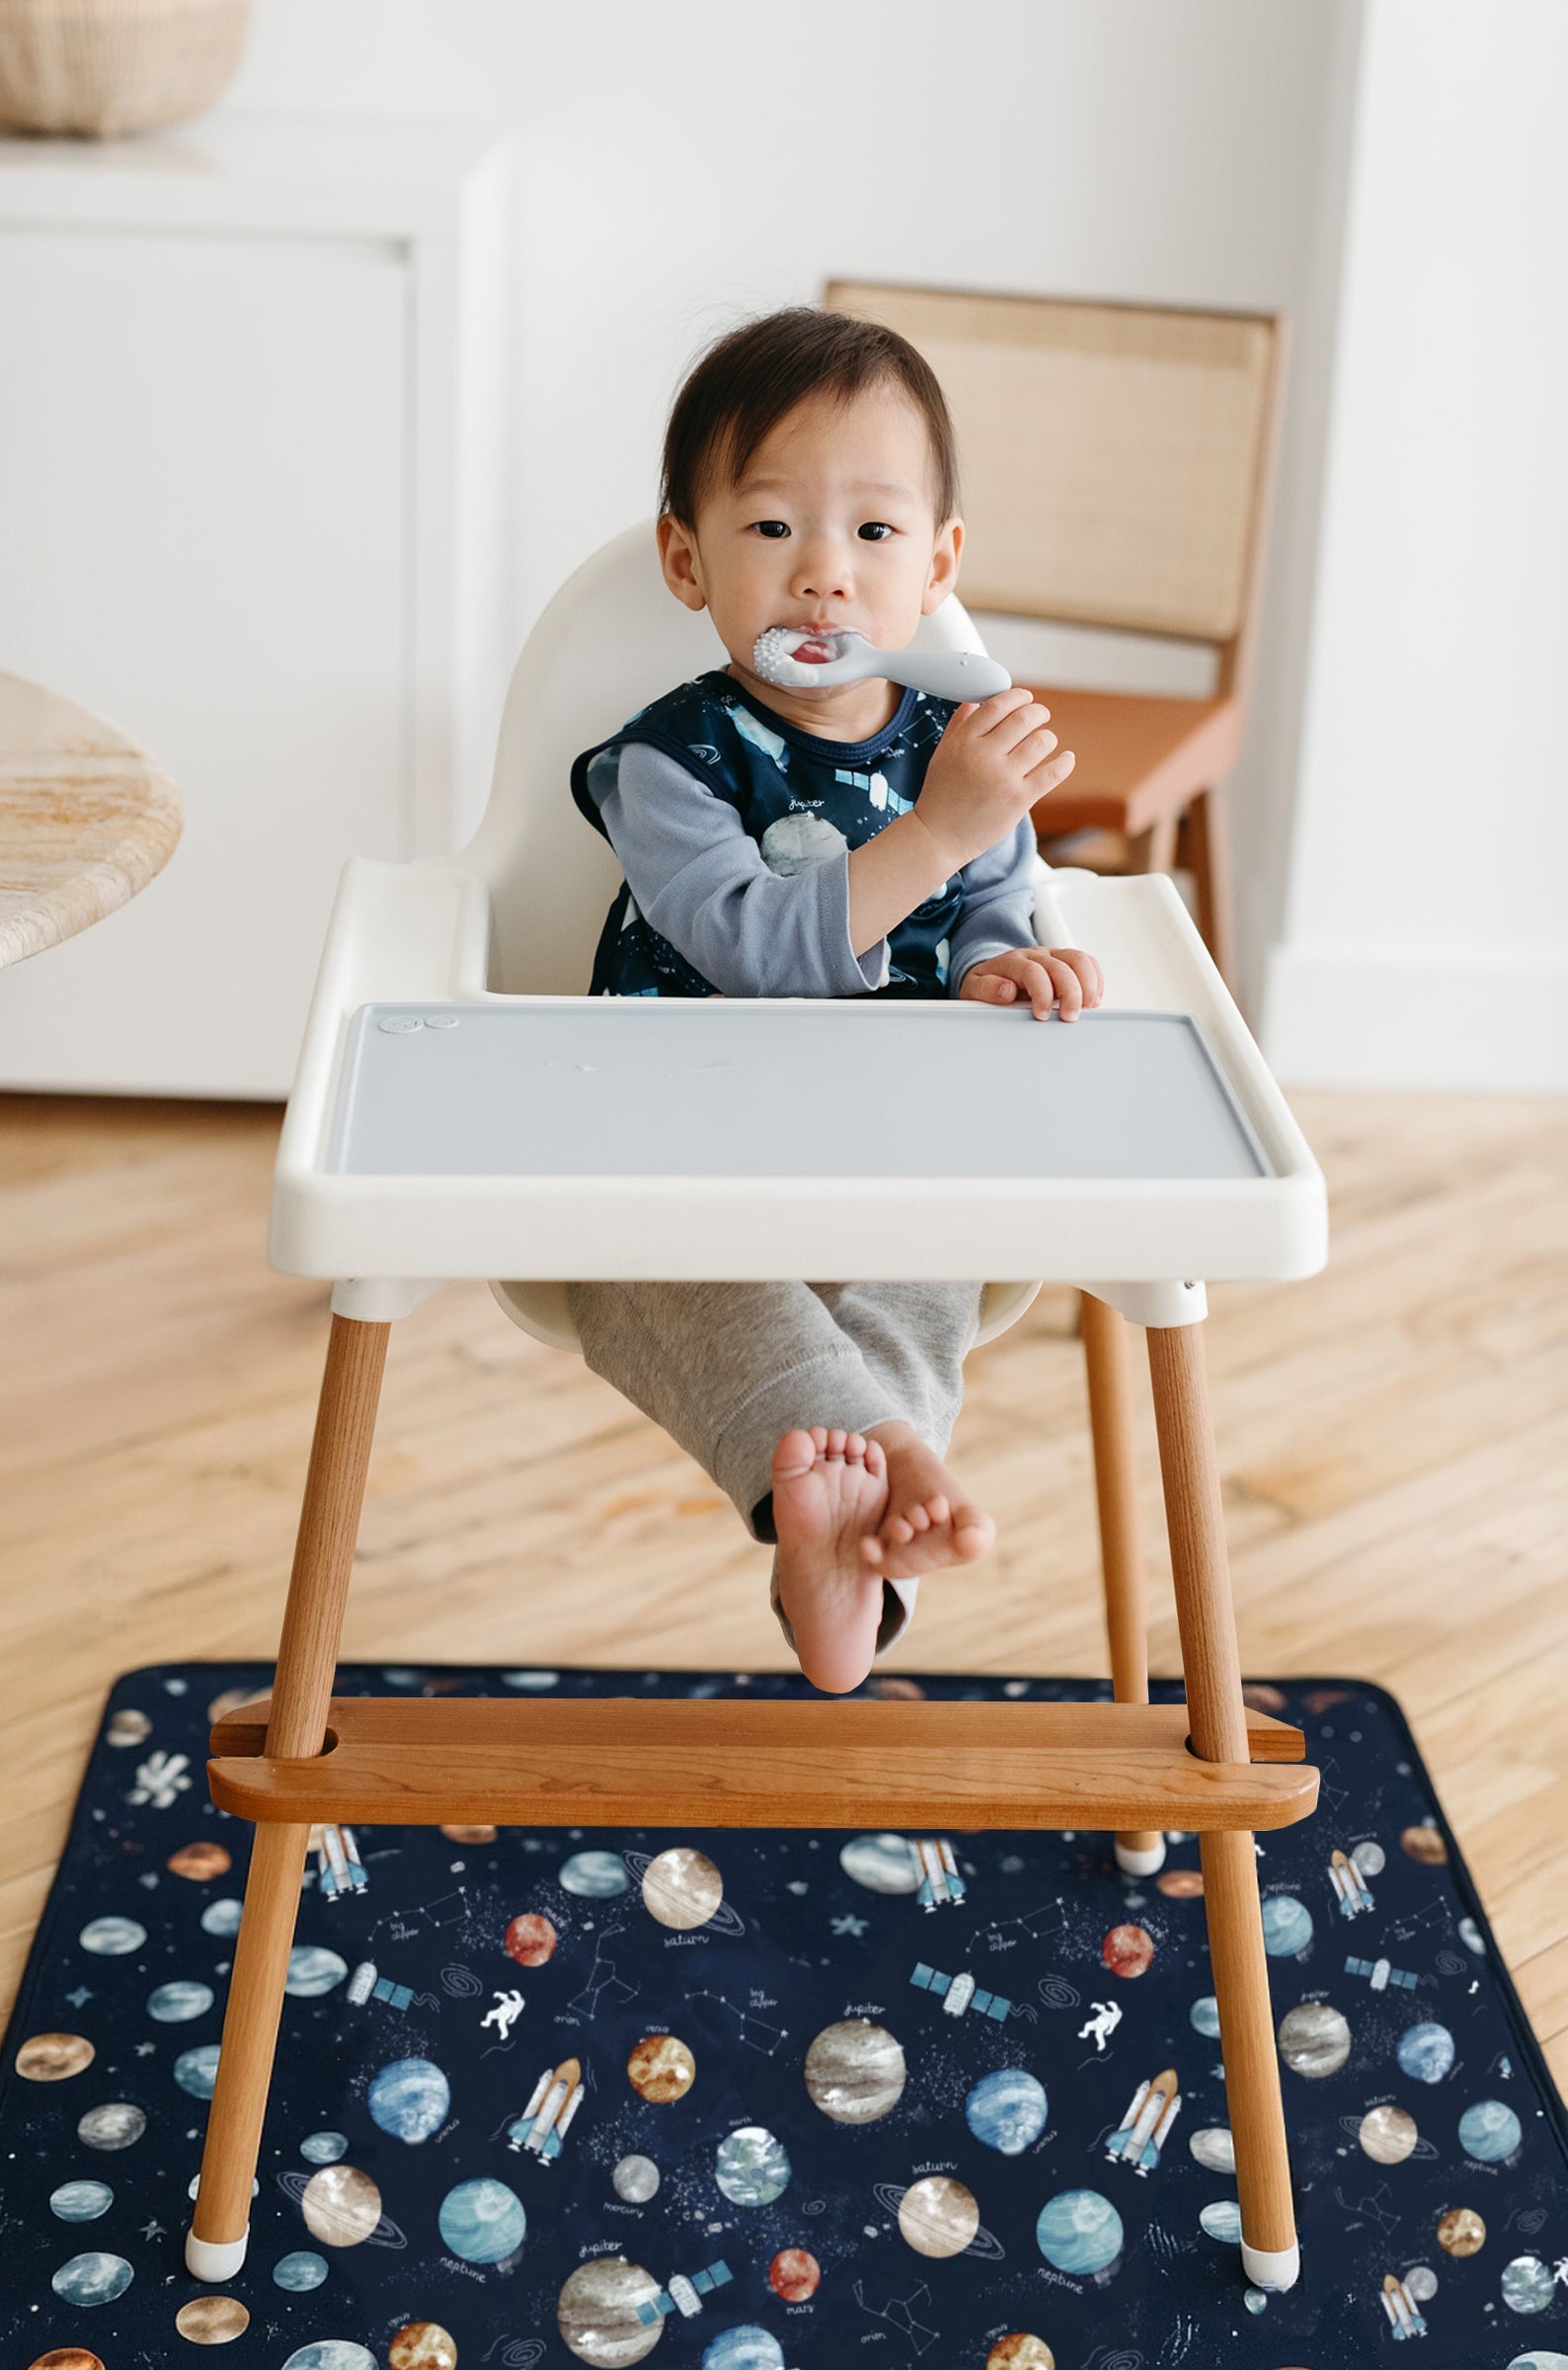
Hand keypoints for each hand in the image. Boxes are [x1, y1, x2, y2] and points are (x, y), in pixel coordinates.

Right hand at [913, 689, 1075, 872]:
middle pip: (1023, 718)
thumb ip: (958, 726)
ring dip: (1048, 737)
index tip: (1026, 698)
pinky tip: (1067, 758)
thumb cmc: (940, 796)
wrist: (939, 836)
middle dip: (1038, 711)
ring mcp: (1003, 778)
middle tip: (1041, 715)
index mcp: (964, 742)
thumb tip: (975, 702)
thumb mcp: (942, 755)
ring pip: (1041, 742)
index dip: (1017, 697)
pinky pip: (1052, 773)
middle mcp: (983, 757)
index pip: (997, 706)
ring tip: (1045, 741)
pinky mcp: (1019, 800)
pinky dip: (1064, 762)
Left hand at [958, 945, 1104, 1021]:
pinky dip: (1095, 980)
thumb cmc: (986, 985)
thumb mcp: (974, 989)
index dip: (1042, 993)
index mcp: (1013, 961)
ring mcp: (1053, 956)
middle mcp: (1036, 955)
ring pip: (1079, 959)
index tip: (1042, 1015)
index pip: (1033, 971)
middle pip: (1061, 965)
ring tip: (1088, 1008)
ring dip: (1088, 984)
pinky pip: (1087, 963)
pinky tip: (1093, 999)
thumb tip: (1006, 991)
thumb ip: (986, 989)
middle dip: (1070, 993)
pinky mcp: (1066, 961)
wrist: (991, 974)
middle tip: (1070, 1017)